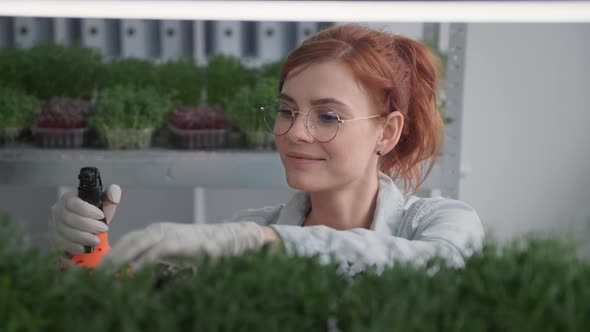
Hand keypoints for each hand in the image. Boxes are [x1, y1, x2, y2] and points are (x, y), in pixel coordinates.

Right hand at [49, 184, 120, 257]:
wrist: (85, 225)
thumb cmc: (94, 212)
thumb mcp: (104, 202)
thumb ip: (111, 194)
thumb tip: (114, 195)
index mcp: (68, 198)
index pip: (74, 203)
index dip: (87, 210)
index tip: (101, 216)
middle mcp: (57, 210)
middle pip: (69, 219)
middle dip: (88, 225)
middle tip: (103, 229)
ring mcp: (53, 225)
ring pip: (65, 232)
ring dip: (83, 238)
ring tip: (96, 240)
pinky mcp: (53, 238)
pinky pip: (61, 244)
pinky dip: (74, 247)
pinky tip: (85, 248)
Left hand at [99, 221, 266, 271]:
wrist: (223, 240)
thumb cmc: (197, 249)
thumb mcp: (171, 253)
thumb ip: (154, 258)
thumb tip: (135, 272)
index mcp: (154, 232)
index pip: (127, 240)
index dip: (112, 252)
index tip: (98, 267)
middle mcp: (157, 230)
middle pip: (127, 241)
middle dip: (110, 257)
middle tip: (95, 274)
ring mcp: (167, 234)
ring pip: (136, 245)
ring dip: (120, 259)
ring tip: (106, 274)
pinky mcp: (176, 242)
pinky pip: (154, 253)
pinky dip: (141, 263)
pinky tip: (132, 274)